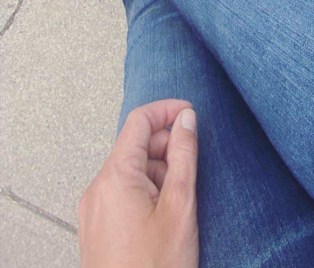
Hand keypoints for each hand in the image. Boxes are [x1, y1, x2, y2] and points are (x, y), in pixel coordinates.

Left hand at [79, 100, 198, 267]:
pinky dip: (146, 192)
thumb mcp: (180, 206)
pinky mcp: (96, 228)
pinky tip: (166, 216)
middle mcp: (97, 188)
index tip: (192, 115)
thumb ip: (184, 156)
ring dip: (159, 174)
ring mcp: (93, 210)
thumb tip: (186, 119)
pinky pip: (122, 194)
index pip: (139, 121)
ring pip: (131, 172)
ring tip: (182, 203)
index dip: (168, 110)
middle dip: (167, 148)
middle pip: (135, 146)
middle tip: (195, 167)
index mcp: (115, 176)